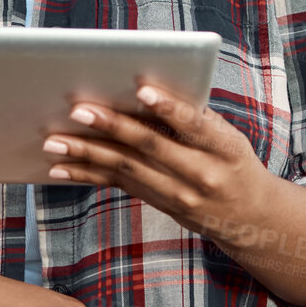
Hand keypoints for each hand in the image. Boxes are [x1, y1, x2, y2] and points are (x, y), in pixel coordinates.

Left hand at [42, 80, 272, 240]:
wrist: (250, 216)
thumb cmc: (234, 162)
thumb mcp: (230, 137)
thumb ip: (196, 117)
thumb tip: (145, 92)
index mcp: (224, 148)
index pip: (194, 124)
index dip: (168, 107)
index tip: (142, 90)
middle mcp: (201, 174)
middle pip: (150, 147)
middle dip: (112, 127)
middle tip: (79, 110)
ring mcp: (178, 195)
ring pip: (127, 170)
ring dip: (87, 154)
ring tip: (56, 141)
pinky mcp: (160, 203)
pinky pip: (120, 186)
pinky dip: (88, 176)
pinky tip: (62, 169)